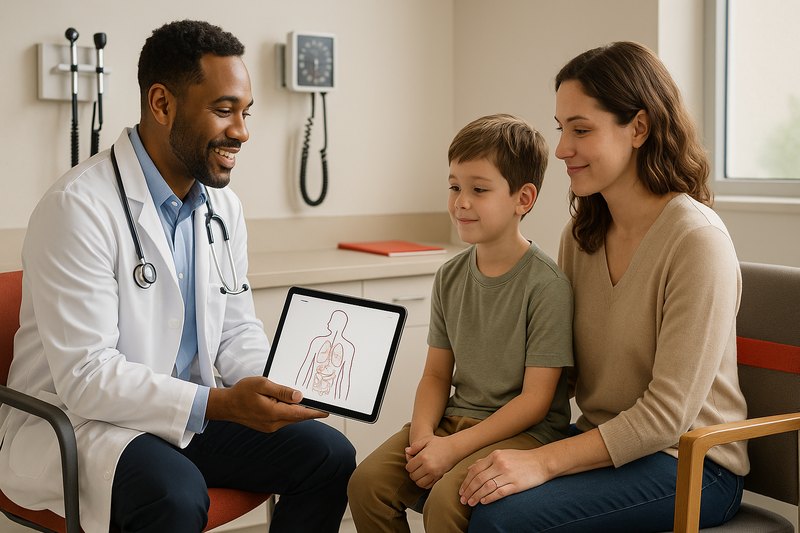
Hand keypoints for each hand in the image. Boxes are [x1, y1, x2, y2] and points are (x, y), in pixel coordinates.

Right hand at [206, 376, 327, 432]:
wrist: (226, 406)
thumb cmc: (242, 392)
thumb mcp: (262, 384)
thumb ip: (282, 391)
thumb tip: (299, 396)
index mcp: (274, 413)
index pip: (300, 413)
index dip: (315, 412)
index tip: (327, 411)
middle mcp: (273, 423)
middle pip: (298, 417)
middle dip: (310, 411)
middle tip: (321, 404)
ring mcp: (270, 427)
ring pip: (291, 419)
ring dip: (299, 412)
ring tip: (307, 402)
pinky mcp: (267, 427)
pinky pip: (283, 420)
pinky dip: (289, 413)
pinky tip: (290, 405)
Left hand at [404, 435, 459, 488]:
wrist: (454, 448)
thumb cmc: (440, 443)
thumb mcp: (426, 440)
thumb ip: (415, 446)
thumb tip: (406, 451)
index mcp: (423, 457)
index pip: (409, 467)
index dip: (409, 465)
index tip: (412, 462)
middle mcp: (428, 466)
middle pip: (413, 476)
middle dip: (412, 472)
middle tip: (415, 467)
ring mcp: (434, 473)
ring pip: (419, 483)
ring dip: (417, 479)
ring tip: (419, 472)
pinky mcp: (438, 477)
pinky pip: (427, 486)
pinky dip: (424, 483)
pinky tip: (425, 476)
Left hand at [459, 448, 547, 505]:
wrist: (542, 462)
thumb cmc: (521, 459)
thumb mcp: (502, 454)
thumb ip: (486, 461)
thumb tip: (470, 467)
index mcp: (495, 455)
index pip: (475, 470)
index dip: (466, 482)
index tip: (461, 491)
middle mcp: (500, 464)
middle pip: (479, 479)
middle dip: (469, 491)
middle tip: (463, 500)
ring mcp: (508, 474)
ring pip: (487, 486)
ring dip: (476, 496)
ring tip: (471, 503)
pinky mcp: (517, 484)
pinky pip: (500, 492)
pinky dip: (490, 498)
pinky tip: (484, 502)